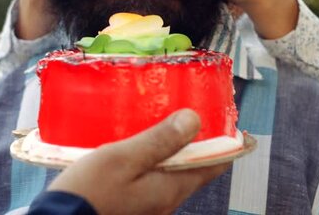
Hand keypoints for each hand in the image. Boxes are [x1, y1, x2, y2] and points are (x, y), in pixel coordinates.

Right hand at [47, 109, 229, 214]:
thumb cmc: (89, 192)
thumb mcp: (123, 158)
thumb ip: (159, 140)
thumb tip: (194, 120)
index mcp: (170, 189)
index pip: (212, 166)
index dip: (225, 144)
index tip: (229, 123)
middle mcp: (166, 202)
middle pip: (193, 169)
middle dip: (198, 143)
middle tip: (194, 114)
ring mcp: (149, 207)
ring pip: (172, 174)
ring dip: (174, 150)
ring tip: (166, 123)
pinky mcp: (132, 206)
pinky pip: (153, 180)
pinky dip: (155, 160)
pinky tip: (140, 146)